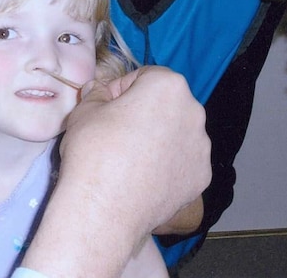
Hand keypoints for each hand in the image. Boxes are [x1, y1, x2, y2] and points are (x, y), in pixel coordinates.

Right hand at [21, 66, 211, 277]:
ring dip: (158, 139)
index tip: (106, 109)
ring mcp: (201, 147)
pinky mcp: (201, 177)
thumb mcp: (85, 110)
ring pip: (177, 134)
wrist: (104, 208)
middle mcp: (194, 112)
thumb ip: (97, 93)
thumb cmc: (94, 150)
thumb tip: (100, 91)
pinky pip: (182, 162)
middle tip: (117, 134)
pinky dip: (167, 166)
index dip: (121, 91)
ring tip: (130, 160)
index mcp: (168, 86)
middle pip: (166, 105)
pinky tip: (144, 178)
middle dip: (145, 114)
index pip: (145, 77)